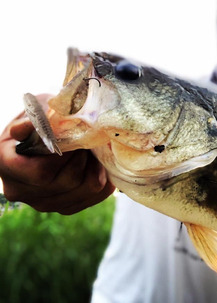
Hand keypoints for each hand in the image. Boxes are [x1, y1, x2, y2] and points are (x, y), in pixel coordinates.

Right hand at [0, 95, 114, 214]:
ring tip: (92, 151)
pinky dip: (104, 177)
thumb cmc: (40, 120)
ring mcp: (43, 203)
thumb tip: (28, 127)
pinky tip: (97, 163)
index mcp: (5, 166)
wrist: (45, 136)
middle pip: (67, 182)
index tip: (73, 138)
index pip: (41, 172)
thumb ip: (31, 121)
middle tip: (87, 141)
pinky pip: (96, 195)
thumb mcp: (34, 111)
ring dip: (96, 166)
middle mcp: (20, 191)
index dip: (64, 155)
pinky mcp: (65, 207)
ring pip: (86, 189)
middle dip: (83, 158)